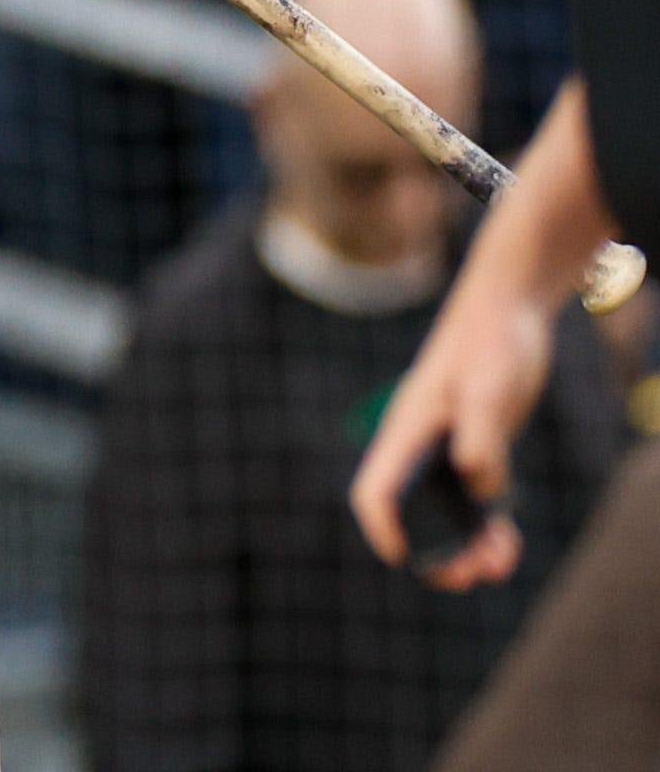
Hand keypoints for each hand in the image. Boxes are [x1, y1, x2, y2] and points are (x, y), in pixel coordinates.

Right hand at [350, 278, 551, 589]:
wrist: (509, 309)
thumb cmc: (491, 341)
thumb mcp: (488, 388)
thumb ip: (482, 436)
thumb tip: (479, 484)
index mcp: (407, 432)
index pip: (376, 492)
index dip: (384, 529)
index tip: (405, 558)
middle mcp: (420, 447)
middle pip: (412, 515)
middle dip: (436, 552)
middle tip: (470, 576)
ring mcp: (448, 448)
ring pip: (446, 513)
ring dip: (465, 545)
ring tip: (499, 566)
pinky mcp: (477, 447)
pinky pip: (475, 501)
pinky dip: (487, 527)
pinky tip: (507, 543)